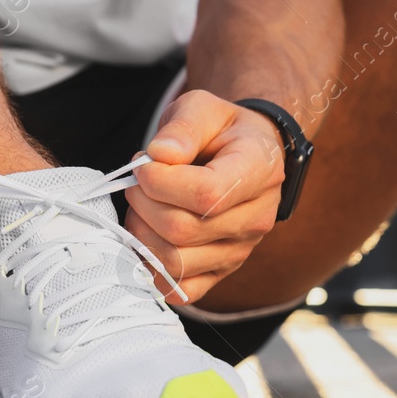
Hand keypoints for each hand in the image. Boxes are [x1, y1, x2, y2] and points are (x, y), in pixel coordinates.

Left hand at [126, 89, 285, 302]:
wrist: (245, 154)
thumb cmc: (222, 129)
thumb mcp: (204, 107)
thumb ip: (183, 127)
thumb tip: (159, 155)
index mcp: (260, 171)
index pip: (207, 194)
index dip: (161, 182)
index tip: (145, 163)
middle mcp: (257, 217)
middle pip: (183, 230)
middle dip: (143, 203)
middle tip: (137, 179)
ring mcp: (241, 250)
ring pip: (175, 261)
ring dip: (141, 231)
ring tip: (142, 203)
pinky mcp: (222, 272)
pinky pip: (180, 290)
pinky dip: (152, 268)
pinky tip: (147, 235)